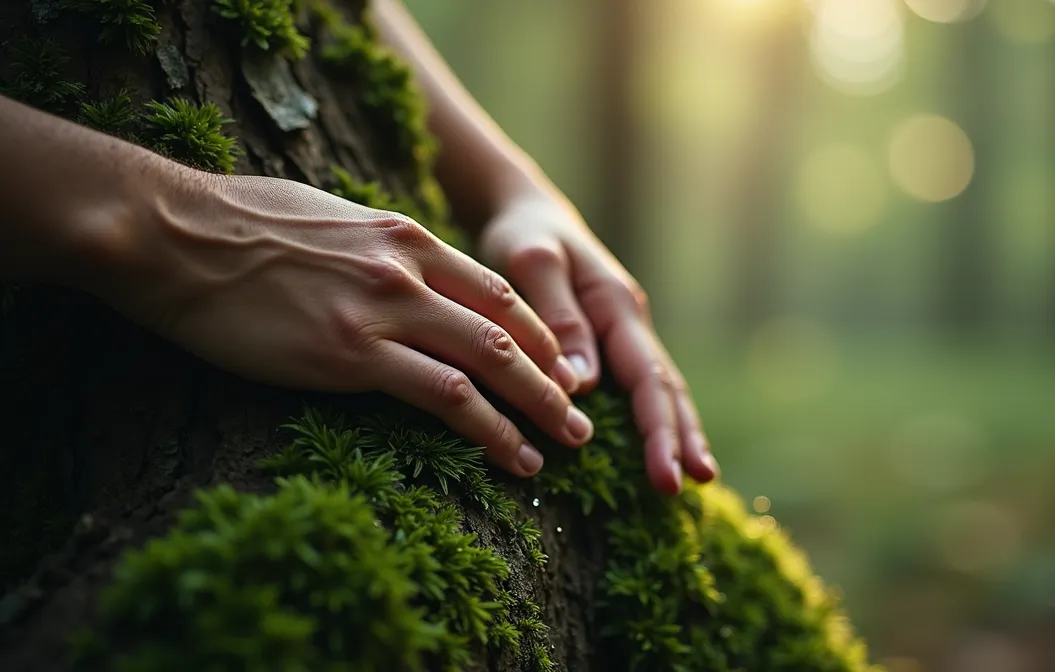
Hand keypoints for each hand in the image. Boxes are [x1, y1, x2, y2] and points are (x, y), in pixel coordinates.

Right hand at [95, 170, 594, 476]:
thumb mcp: (328, 219)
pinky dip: (491, 431)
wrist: (174, 236)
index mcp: (403, 236)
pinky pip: (445, 397)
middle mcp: (407, 270)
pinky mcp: (351, 355)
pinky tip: (514, 457)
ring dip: (538, 409)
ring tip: (567, 445)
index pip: (494, 287)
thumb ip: (376, 246)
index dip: (534, 333)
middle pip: (506, 327)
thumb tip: (396, 267)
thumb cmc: (236, 226)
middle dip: (553, 377)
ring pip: (490, 364)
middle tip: (581, 417)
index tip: (555, 367)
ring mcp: (383, 310)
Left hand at [477, 192, 718, 493]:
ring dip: (677, 433)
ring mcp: (622, 333)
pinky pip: (637, 387)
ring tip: (697, 478)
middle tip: (694, 484)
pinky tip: (662, 448)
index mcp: (617, 305)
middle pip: (665, 388)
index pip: (648, 378)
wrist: (524, 211)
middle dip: (681, 438)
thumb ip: (558, 317)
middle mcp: (629, 322)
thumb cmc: (522, 234)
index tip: (667, 475)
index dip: (660, 430)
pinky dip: (655, 419)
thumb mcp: (531, 263)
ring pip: (658, 389)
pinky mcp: (607, 343)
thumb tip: (582, 383)